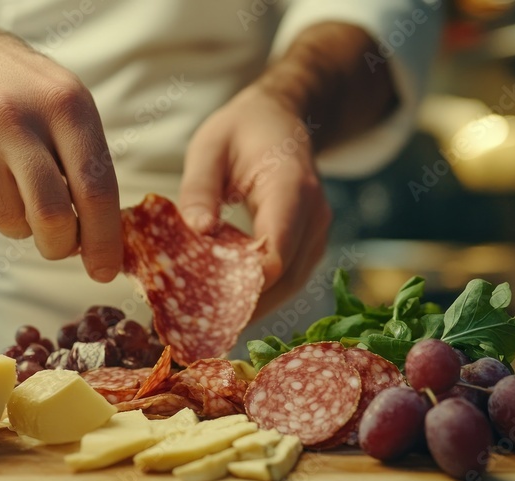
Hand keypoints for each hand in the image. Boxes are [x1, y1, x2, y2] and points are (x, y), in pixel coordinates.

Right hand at [0, 17, 120, 281]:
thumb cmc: (17, 92)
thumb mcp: (63, 103)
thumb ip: (87, 162)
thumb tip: (105, 237)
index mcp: (65, 103)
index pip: (95, 188)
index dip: (104, 239)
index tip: (105, 271)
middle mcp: (18, 117)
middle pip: (52, 217)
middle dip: (60, 246)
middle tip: (59, 245)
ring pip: (10, 222)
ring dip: (20, 222)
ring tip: (11, 183)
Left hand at [178, 85, 331, 318]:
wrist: (283, 119)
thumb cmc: (242, 130)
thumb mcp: (209, 145)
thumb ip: (200, 188)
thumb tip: (198, 232)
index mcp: (290, 186)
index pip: (276, 250)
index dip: (244, 283)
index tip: (203, 302)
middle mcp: (314, 215)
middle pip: (284, 278)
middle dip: (242, 305)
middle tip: (197, 327)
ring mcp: (317, 233)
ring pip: (289, 287)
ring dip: (251, 306)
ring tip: (208, 323)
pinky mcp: (310, 245)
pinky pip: (288, 280)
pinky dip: (260, 295)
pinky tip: (227, 304)